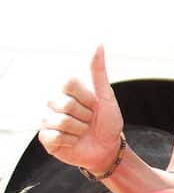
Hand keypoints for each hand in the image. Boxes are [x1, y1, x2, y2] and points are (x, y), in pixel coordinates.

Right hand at [39, 46, 124, 174]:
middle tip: (89, 120)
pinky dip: (72, 141)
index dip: (87, 97)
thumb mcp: (106, 95)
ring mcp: (47, 121)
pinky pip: (55, 137)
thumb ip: (98, 71)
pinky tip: (75, 141)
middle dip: (85, 115)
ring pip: (61, 121)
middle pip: (64, 103)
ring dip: (80, 130)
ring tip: (83, 131)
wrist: (109, 148)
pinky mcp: (46, 139)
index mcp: (66, 91)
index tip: (94, 104)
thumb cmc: (108, 121)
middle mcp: (53, 104)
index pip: (68, 83)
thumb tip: (98, 44)